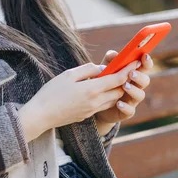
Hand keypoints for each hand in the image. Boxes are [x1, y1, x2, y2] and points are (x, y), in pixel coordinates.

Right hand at [22, 59, 141, 134]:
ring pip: (112, 99)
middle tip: (126, 69)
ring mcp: (92, 110)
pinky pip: (102, 105)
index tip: (136, 62)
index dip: (128, 70)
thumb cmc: (52, 92)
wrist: (41, 115)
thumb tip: (101, 68)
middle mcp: (96, 102)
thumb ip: (88, 70)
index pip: (117, 79)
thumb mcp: (69, 75)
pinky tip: (99, 90)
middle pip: (119, 91)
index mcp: (92, 90)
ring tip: (114, 79)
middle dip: (125, 80)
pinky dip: (106, 96)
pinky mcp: (87, 115)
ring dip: (116, 90)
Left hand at [94, 51, 153, 124]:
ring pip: (140, 95)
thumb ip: (110, 60)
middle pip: (145, 80)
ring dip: (133, 90)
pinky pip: (130, 111)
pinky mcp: (126, 112)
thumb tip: (114, 54)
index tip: (144, 56)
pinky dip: (125, 107)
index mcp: (134, 74)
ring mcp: (132, 100)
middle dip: (140, 76)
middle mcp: (136, 86)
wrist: (96, 103)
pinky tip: (118, 103)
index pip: (145, 66)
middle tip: (130, 73)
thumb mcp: (106, 69)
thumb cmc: (104, 82)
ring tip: (124, 86)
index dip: (147, 61)